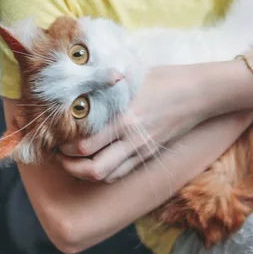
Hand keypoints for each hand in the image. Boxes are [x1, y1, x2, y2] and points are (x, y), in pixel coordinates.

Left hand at [57, 63, 209, 182]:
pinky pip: (121, 172)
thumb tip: (78, 86)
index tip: (54, 136)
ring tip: (72, 161)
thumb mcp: (131, 77)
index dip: (64, 146)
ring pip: (106, 176)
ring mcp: (141, 149)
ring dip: (84, 173)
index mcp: (123, 117)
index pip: (84, 144)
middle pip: (92, 168)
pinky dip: (104, 173)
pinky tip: (95, 161)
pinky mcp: (149, 154)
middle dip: (69, 164)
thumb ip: (105, 86)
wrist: (199, 93)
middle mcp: (131, 138)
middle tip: (58, 154)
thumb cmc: (164, 78)